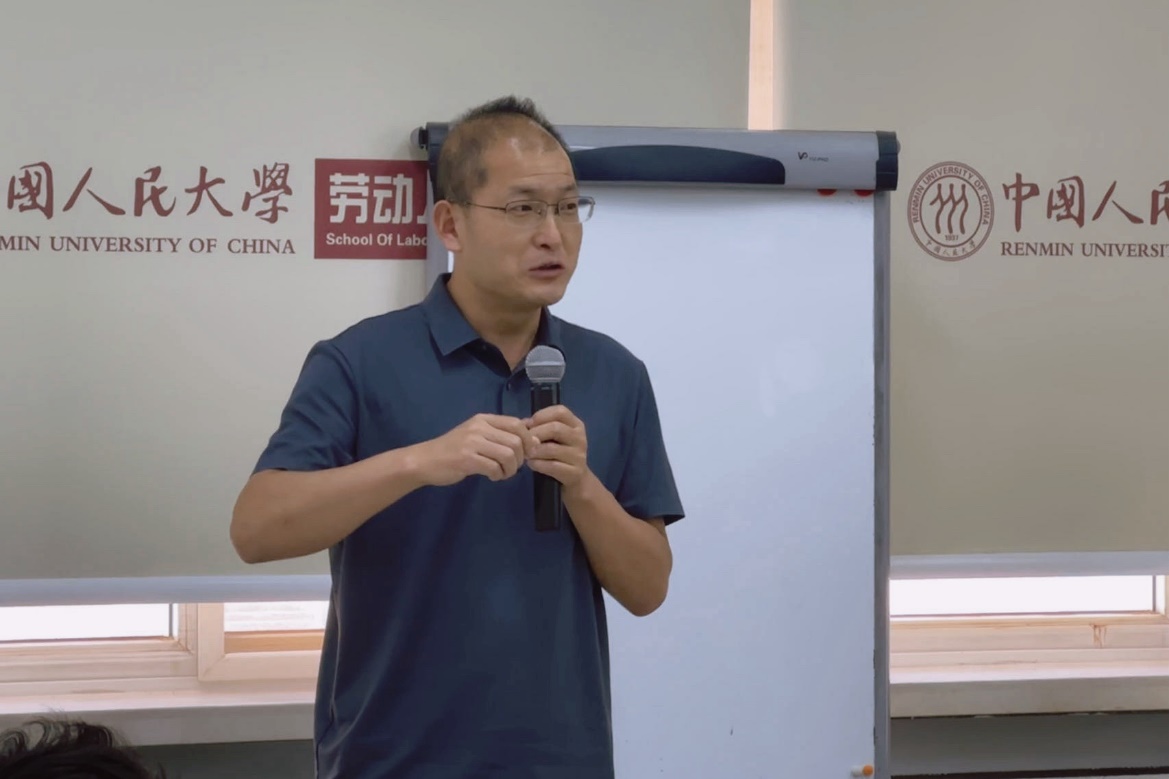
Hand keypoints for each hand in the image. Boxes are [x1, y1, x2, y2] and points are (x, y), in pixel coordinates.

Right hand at [414, 414, 537, 486]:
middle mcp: (479, 427)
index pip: (517, 423)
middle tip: (512, 467)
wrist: (424, 461)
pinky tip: (492, 476)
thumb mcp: (476, 435)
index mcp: (483, 419)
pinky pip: (494, 468)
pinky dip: (498, 475)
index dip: (528, 439)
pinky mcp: (466, 459)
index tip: (527, 453)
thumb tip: (531, 437)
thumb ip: (499, 434)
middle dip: (521, 458)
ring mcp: (472, 442)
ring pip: (508, 455)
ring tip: (502, 473)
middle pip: (516, 441)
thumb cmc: (452, 450)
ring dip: (510, 469)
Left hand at [526, 405, 589, 491]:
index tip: (528, 425)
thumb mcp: (553, 437)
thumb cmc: (560, 453)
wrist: (576, 479)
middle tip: (524, 441)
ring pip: (552, 449)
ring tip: (526, 454)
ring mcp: (579, 455)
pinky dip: (538, 464)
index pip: (560, 411)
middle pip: (555, 428)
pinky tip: (532, 464)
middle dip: (535, 434)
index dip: (541, 415)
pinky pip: (552, 466)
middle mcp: (580, 438)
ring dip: (534, 451)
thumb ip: (540, 427)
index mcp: (576, 425)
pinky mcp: (575, 472)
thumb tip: (522, 424)